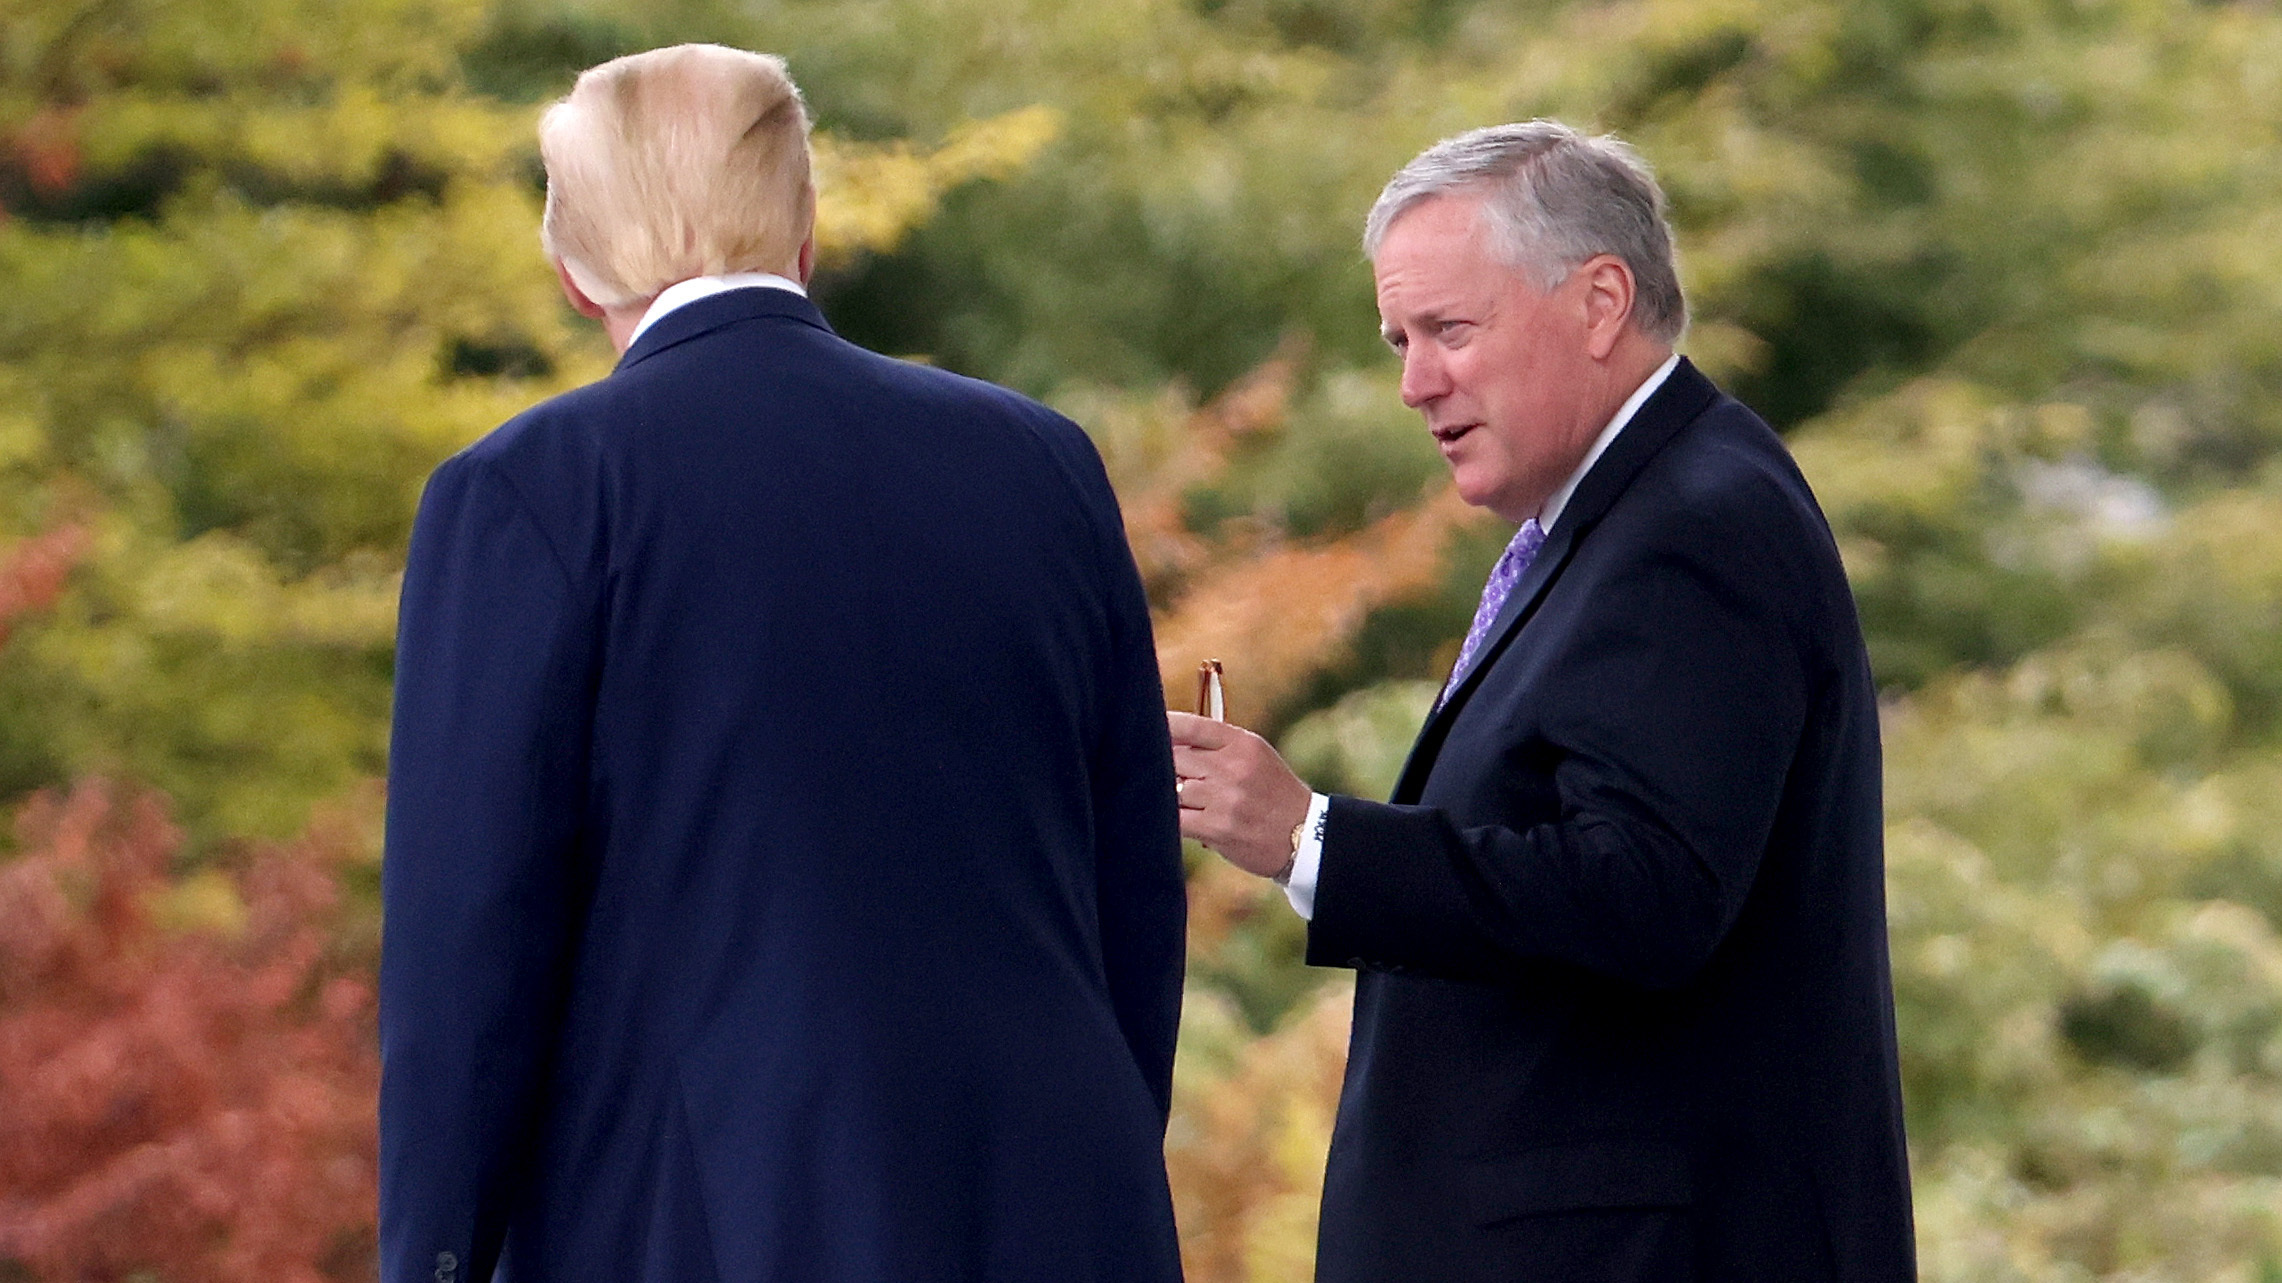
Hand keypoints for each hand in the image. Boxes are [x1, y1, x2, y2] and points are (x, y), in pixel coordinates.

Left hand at [1167, 711, 1313, 878]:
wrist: (1305, 834)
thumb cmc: (1273, 793)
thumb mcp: (1256, 757)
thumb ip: (1218, 746)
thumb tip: (1169, 739)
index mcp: (1242, 744)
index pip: (1192, 726)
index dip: (1164, 725)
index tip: (1146, 728)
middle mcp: (1233, 767)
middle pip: (1175, 757)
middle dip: (1164, 766)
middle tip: (1159, 773)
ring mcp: (1225, 798)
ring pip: (1173, 789)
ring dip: (1169, 796)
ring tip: (1176, 800)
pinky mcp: (1217, 828)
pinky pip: (1177, 819)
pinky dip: (1169, 819)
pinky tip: (1170, 820)